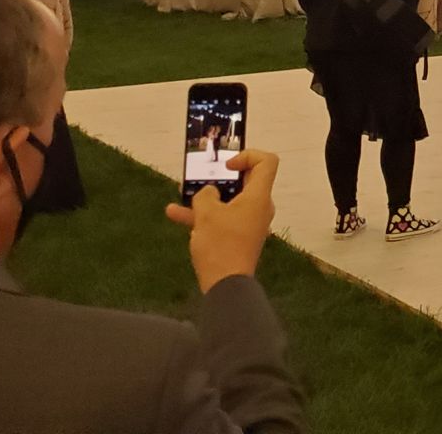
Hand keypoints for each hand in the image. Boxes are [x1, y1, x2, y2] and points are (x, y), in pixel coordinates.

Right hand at [164, 148, 277, 294]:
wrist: (226, 285)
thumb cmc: (221, 244)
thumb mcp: (207, 214)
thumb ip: (206, 195)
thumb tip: (209, 193)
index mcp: (259, 196)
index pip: (267, 162)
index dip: (248, 155)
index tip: (226, 166)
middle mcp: (259, 207)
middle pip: (246, 181)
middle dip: (221, 178)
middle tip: (202, 176)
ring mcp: (249, 223)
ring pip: (229, 202)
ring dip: (206, 197)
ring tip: (182, 194)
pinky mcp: (239, 237)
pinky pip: (223, 219)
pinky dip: (203, 216)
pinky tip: (175, 214)